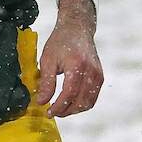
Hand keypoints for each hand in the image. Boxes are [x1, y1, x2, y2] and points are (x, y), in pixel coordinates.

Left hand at [35, 0, 103, 117]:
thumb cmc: (61, 41)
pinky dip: (82, 103)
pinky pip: (93, 97)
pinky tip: (70, 102)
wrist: (77, 28)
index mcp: (77, 65)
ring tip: (61, 109)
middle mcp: (91, 71)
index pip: (69, 93)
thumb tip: (42, 101)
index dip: (59, 106)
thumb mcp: (47, 59)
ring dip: (75, 110)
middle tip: (53, 112)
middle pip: (81, 101)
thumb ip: (46, 82)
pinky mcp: (100, 77)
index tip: (48, 112)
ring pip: (89, 102)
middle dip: (66, 111)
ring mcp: (98, 74)